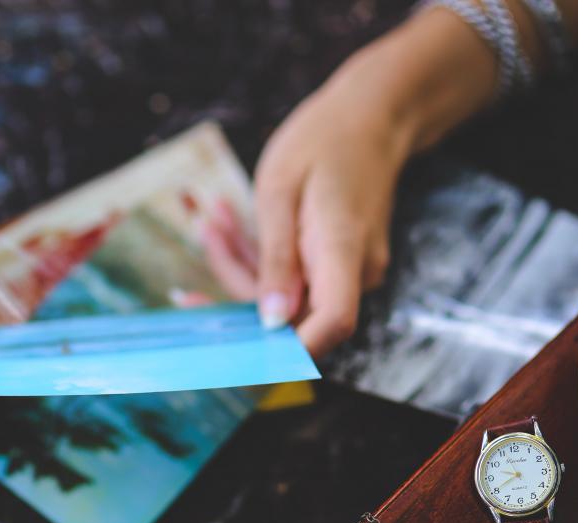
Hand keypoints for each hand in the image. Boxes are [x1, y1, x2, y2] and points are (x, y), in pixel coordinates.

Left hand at [242, 6, 507, 356]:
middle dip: (236, 286)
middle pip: (292, 315)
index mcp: (343, 252)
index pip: (331, 324)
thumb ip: (276, 259)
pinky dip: (259, 258)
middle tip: (206, 235)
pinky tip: (234, 224)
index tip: (235, 351)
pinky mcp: (337, 266)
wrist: (371, 116)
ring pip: (286, 297)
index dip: (289, 351)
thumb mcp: (281, 190)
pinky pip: (293, 279)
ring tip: (217, 219)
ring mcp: (349, 272)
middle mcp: (355, 272)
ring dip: (240, 266)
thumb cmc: (324, 141)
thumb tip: (271, 322)